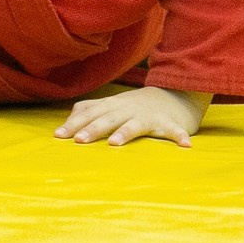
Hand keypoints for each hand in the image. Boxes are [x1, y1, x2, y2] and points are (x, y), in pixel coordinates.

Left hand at [55, 87, 211, 147]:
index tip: (59, 136)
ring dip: (125, 132)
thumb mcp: (111, 105)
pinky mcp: (167, 122)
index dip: (74, 124)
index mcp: (112, 106)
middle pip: (108, 118)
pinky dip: (178, 136)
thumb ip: (89, 110)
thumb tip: (66, 121)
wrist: (171, 96)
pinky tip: (185, 145)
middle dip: (93, 128)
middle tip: (79, 140)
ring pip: (134, 124)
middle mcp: (127, 109)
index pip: (89, 113)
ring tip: (115, 144)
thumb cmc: (134, 106)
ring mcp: (147, 115)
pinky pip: (173, 130)